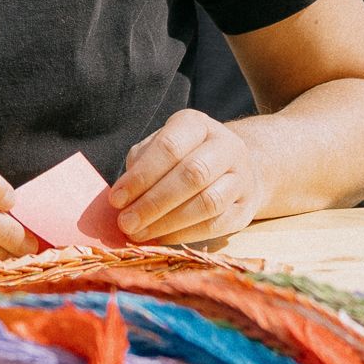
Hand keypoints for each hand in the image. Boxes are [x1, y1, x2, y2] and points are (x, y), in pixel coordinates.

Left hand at [105, 110, 268, 246]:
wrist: (233, 168)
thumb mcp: (159, 149)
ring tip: (140, 234)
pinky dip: (185, 235)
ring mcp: (242, 177)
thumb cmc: (182, 157)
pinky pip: (216, 225)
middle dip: (154, 202)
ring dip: (169, 222)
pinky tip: (162, 239)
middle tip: (126, 223)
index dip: (142, 175)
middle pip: (192, 174)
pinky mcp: (246, 208)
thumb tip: (121, 198)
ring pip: (208, 202)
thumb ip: (140, 166)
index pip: (170, 147)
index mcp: (197, 125)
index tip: (116, 199)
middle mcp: (226, 146)